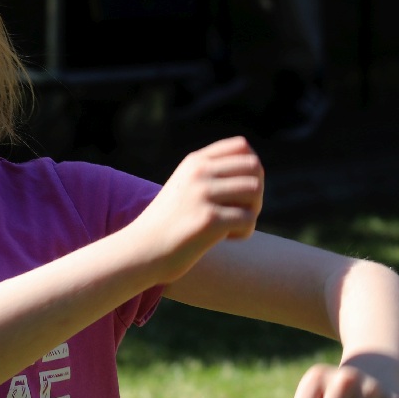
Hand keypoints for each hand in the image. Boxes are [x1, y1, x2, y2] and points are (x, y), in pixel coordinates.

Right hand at [128, 136, 262, 283]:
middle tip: (240, 210)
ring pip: (255, 191)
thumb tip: (256, 166)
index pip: (242, 147)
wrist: (142, 250)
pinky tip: (225, 239)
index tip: (238, 190)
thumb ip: (212, 173)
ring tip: (233, 225)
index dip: (250, 169)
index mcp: (194, 162)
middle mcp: (198, 173)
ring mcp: (202, 195)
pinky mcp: (209, 220)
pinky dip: (243, 232)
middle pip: (254, 168)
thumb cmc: (168, 222)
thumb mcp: (185, 187)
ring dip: (252, 211)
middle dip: (255, 191)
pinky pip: (248, 220)